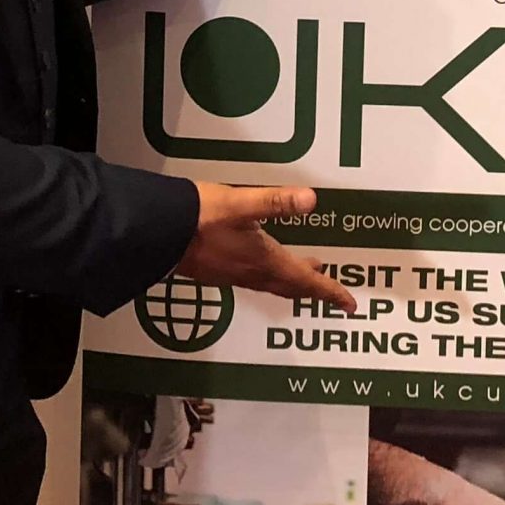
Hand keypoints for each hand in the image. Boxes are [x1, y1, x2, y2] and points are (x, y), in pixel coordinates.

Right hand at [174, 183, 357, 311]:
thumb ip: (275, 202)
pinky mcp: (214, 270)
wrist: (153, 232)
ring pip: (270, 283)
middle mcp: (249, 273)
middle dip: (313, 287)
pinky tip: (263, 263)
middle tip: (332, 289)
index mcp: (262, 260)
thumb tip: (311, 200)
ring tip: (308, 269)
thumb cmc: (198, 215)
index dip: (329, 292)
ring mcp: (230, 274)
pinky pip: (251, 279)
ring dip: (292, 280)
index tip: (350, 305)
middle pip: (289, 286)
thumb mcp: (241, 203)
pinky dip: (269, 275)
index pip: (304, 281)